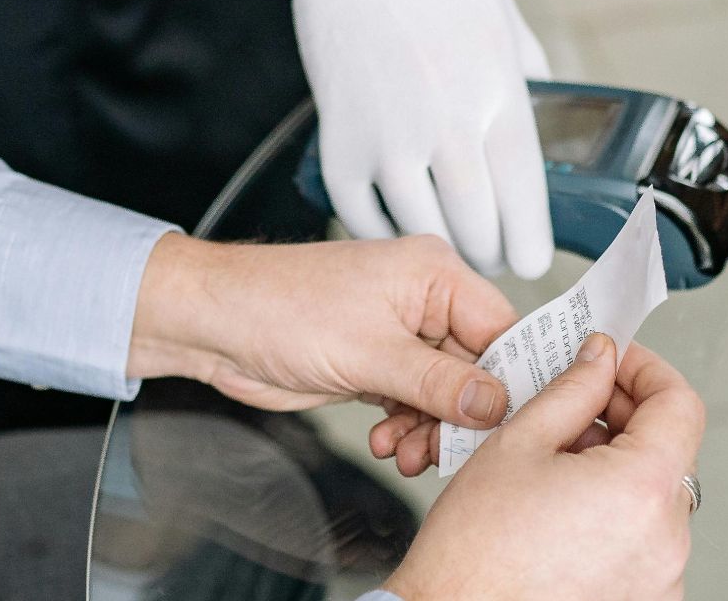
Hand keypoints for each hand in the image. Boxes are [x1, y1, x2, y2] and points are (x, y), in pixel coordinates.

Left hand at [129, 232, 519, 429]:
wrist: (214, 323)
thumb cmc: (277, 308)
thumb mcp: (370, 352)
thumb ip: (439, 383)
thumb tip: (498, 405)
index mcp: (434, 274)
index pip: (503, 331)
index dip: (512, 382)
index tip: (512, 427)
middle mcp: (423, 300)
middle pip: (478, 370)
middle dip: (463, 418)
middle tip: (445, 453)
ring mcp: (398, 334)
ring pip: (446, 395)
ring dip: (430, 431)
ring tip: (404, 453)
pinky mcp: (375, 363)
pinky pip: (413, 403)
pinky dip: (406, 429)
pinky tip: (387, 443)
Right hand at [273, 0, 553, 278]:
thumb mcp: (506, 16)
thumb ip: (525, 74)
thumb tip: (540, 114)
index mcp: (499, 91)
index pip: (525, 197)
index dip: (529, 243)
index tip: (529, 261)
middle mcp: (448, 122)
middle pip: (476, 226)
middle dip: (487, 254)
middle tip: (488, 256)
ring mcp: (389, 135)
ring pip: (420, 227)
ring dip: (436, 247)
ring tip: (444, 247)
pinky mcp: (339, 138)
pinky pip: (358, 211)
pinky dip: (376, 230)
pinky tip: (390, 226)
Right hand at [383, 335, 703, 600]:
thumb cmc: (475, 549)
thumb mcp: (518, 443)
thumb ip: (571, 390)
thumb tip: (598, 359)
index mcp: (642, 490)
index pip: (679, 404)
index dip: (645, 370)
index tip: (614, 361)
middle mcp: (667, 539)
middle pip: (668, 451)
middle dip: (622, 418)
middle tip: (571, 404)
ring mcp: (662, 577)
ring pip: (652, 495)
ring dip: (614, 465)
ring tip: (554, 463)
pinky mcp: (645, 598)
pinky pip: (643, 537)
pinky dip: (612, 512)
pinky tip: (562, 506)